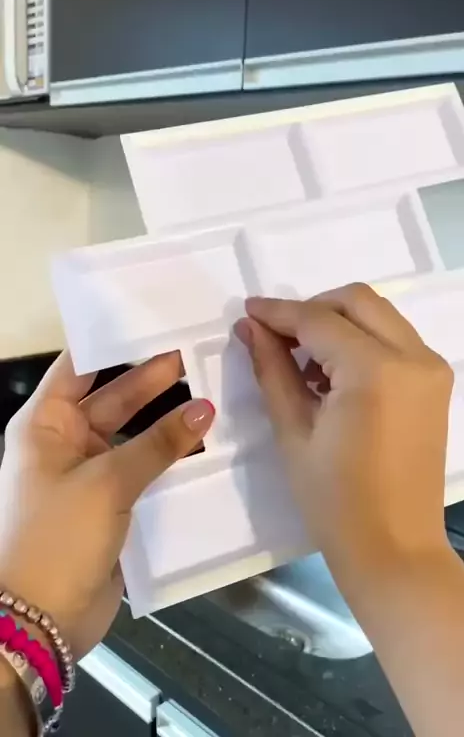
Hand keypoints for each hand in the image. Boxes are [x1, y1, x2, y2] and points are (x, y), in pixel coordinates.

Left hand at [0, 352, 213, 659]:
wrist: (38, 620)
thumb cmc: (57, 535)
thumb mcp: (106, 481)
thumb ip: (159, 443)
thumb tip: (205, 408)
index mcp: (45, 423)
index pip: (79, 367)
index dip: (116, 343)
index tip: (158, 320)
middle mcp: (65, 442)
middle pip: (113, 398)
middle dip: (154, 378)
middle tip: (201, 353)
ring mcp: (89, 475)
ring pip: (134, 435)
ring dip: (168, 421)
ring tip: (214, 393)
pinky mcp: (111, 506)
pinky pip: (144, 471)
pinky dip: (171, 459)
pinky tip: (208, 445)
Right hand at [235, 283, 452, 572]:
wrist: (395, 549)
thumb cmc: (335, 501)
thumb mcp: (293, 432)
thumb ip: (273, 369)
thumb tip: (251, 327)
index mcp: (375, 371)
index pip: (318, 320)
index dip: (278, 313)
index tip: (248, 311)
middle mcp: (413, 357)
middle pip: (356, 301)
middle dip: (311, 309)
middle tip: (276, 336)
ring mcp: (431, 369)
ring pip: (379, 315)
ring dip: (337, 323)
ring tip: (302, 363)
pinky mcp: (436, 384)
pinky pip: (395, 340)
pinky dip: (362, 342)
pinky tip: (333, 377)